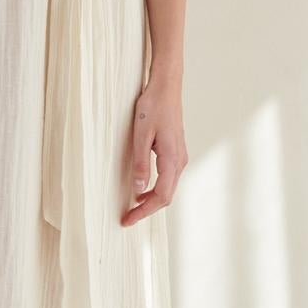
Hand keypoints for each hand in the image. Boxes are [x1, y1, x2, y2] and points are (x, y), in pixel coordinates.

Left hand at [121, 71, 186, 224]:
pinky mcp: (177, 152)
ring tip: (133, 208)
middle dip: (147, 210)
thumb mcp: (141, 134)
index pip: (160, 196)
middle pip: (166, 197)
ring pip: (169, 189)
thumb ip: (140, 163)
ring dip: (152, 201)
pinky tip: (143, 189)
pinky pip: (169, 179)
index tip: (128, 219)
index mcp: (172, 159)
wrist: (167, 87)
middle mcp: (180, 161)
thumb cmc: (153, 107)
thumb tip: (138, 190)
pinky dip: (156, 189)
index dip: (144, 211)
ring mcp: (180, 157)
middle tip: (127, 218)